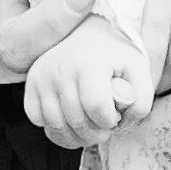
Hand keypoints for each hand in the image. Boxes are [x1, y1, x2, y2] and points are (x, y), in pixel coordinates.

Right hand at [24, 18, 151, 149]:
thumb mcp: (137, 68)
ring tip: (91, 123)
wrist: (83, 34)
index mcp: (88, 61)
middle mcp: (59, 68)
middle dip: (98, 132)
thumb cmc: (112, 55)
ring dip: (79, 136)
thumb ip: (141, 98)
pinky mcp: (29, 87)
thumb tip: (123, 122)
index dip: (110, 120)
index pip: (96, 106)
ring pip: (58, 127)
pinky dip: (57, 128)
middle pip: (78, 122)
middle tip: (105, 123)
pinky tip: (71, 117)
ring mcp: (40, 78)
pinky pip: (40, 123)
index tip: (116, 115)